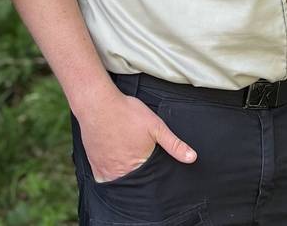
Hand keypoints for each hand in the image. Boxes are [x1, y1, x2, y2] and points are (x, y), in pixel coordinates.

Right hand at [79, 89, 195, 182]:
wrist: (98, 102)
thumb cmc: (126, 112)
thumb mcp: (155, 125)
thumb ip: (173, 143)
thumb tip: (192, 158)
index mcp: (139, 166)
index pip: (149, 183)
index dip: (152, 177)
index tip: (150, 167)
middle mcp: (121, 172)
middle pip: (133, 183)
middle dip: (137, 176)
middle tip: (137, 161)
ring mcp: (106, 169)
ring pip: (117, 182)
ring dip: (123, 177)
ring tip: (126, 162)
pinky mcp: (94, 163)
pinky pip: (102, 179)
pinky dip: (108, 175)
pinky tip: (112, 164)